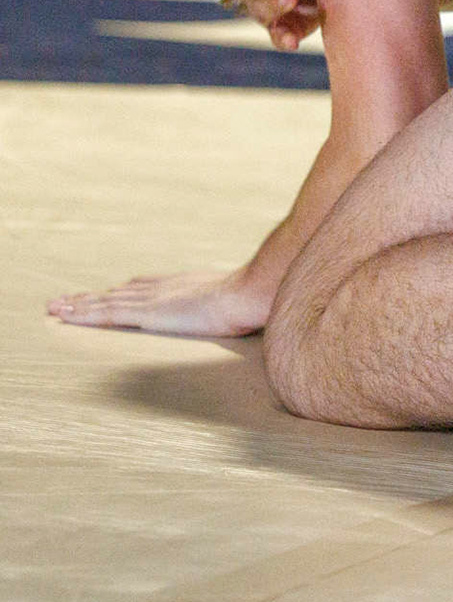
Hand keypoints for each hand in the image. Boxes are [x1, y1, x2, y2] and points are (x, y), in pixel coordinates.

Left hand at [46, 268, 272, 337]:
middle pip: (119, 292)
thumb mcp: (238, 299)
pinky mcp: (146, 313)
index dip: (124, 289)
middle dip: (93, 297)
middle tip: (67, 300)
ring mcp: (152, 300)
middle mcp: (162, 289)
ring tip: (55, 307)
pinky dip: (83, 314)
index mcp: (183, 286)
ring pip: (105, 301)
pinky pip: (106, 313)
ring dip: (79, 304)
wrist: (246, 294)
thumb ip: (230, 303)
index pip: (145, 285)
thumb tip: (244, 309)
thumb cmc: (250, 300)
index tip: (110, 290)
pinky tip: (65, 315)